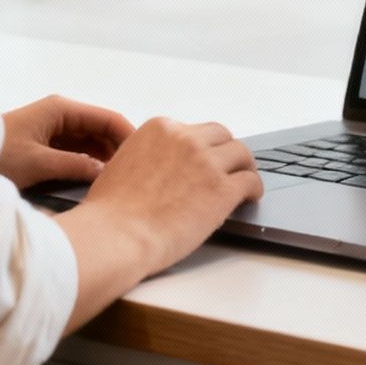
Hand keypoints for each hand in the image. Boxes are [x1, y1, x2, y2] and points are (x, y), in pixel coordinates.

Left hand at [0, 95, 134, 189]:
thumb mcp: (37, 163)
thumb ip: (75, 166)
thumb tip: (106, 173)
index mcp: (61, 109)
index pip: (108, 118)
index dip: (129, 136)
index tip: (146, 159)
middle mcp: (60, 115)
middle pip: (102, 130)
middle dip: (118, 150)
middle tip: (137, 176)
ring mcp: (53, 130)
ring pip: (90, 143)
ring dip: (103, 159)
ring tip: (122, 182)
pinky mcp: (46, 146)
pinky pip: (76, 153)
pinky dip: (88, 165)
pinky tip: (98, 182)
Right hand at [75, 118, 264, 276]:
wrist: (116, 235)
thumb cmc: (111, 210)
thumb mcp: (122, 163)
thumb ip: (148, 156)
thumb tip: (162, 166)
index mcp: (160, 129)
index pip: (193, 130)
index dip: (202, 147)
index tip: (205, 160)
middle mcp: (186, 138)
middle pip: (221, 136)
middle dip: (226, 152)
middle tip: (229, 168)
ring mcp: (207, 162)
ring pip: (241, 154)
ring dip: (245, 167)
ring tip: (246, 180)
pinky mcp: (222, 189)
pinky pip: (250, 181)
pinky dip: (254, 189)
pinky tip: (250, 198)